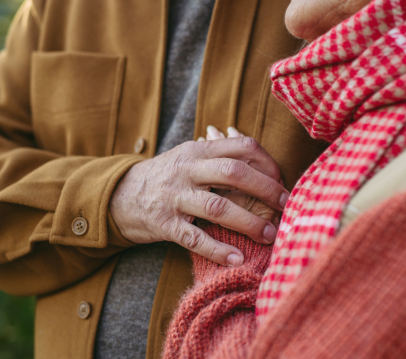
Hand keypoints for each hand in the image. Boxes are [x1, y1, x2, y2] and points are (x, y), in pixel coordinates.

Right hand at [110, 131, 288, 266]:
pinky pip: (195, 238)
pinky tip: (237, 258)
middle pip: (233, 173)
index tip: (281, 180)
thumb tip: (257, 154)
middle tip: (285, 205)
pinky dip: (218, 250)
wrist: (120, 195)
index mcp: (196, 150)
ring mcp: (174, 197)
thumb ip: (218, 153)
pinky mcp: (165, 224)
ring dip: (249, 222)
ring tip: (270, 235)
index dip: (267, 162)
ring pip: (217, 207)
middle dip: (265, 189)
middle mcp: (187, 170)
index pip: (240, 146)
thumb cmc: (165, 176)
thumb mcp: (187, 155)